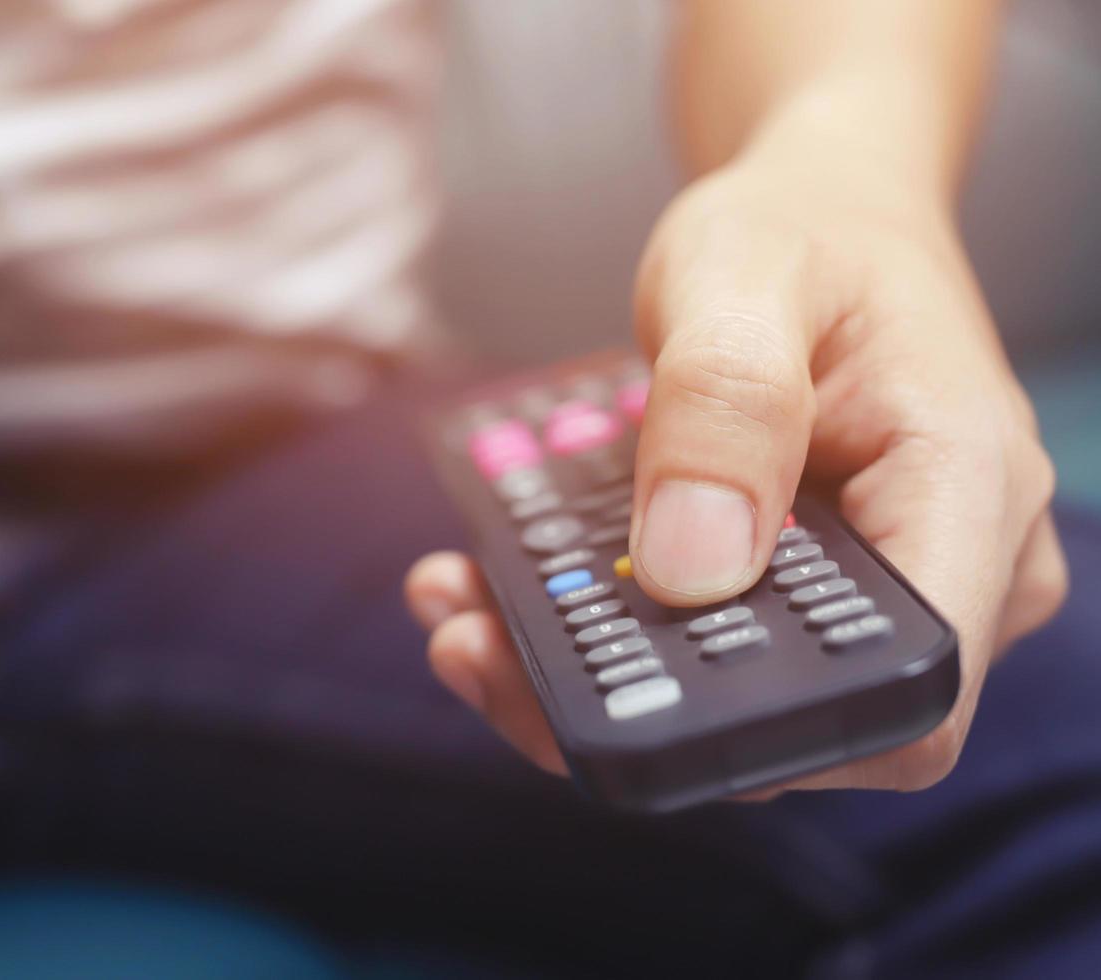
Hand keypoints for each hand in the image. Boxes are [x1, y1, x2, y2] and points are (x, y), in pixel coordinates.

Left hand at [405, 126, 1067, 793]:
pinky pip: (709, 645)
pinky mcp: (810, 592)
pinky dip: (604, 631)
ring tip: (461, 609)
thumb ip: (722, 406)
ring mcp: (875, 591)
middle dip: (624, 699)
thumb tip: (690, 572)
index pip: (902, 703)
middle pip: (795, 719)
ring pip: (734, 692)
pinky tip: (502, 589)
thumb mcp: (744, 278)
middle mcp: (944, 571)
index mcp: (962, 496)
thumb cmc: (801, 229)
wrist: (815, 217)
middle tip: (469, 639)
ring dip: (589, 670)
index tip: (593, 684)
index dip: (756, 731)